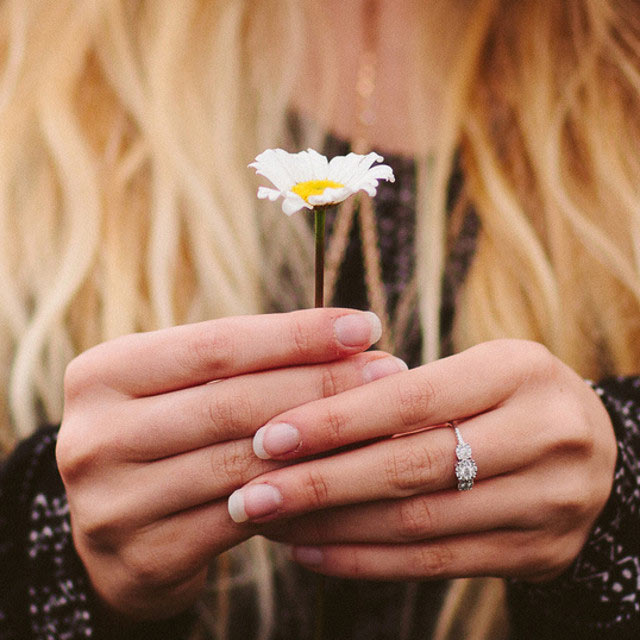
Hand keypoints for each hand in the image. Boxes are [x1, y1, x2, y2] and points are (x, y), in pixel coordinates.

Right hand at [56, 309, 404, 618]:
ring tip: (380, 419)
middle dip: (321, 385)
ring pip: (242, 463)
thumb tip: (348, 336)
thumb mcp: (182, 386)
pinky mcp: (144, 557)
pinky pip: (242, 520)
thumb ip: (244, 362)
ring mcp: (112, 504)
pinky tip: (345, 474)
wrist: (113, 526)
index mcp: (101, 373)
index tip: (363, 325)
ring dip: (322, 441)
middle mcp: (94, 437)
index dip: (295, 335)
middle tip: (388, 369)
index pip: (215, 346)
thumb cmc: (165, 432)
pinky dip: (299, 494)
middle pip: (231, 403)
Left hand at [227, 340, 616, 582]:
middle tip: (250, 492)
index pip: (411, 399)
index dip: (335, 420)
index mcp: (518, 371)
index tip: (267, 436)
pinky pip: (439, 563)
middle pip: (411, 468)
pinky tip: (315, 552)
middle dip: (320, 483)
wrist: (589, 443)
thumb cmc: (505, 393)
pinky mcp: (541, 553)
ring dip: (333, 528)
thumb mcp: (470, 369)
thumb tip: (301, 416)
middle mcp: (544, 435)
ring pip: (419, 523)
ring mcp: (550, 502)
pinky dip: (367, 562)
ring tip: (272, 523)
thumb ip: (400, 392)